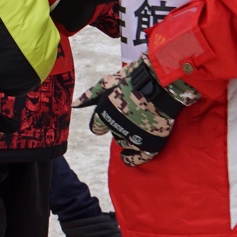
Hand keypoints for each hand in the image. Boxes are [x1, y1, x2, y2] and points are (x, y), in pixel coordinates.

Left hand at [76, 58, 198, 166]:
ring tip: (139, 124)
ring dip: (128, 137)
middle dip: (119, 127)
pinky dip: (132, 159)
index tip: (105, 124)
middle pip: (114, 134)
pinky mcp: (150, 143)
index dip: (101, 125)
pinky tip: (128, 158)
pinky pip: (138, 158)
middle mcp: (116, 127)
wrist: (161, 82)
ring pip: (125, 143)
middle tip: (132, 115)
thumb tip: (74, 104)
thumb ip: (91, 95)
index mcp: (104, 114)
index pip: (97, 127)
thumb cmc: (134, 78)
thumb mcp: (107, 82)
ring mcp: (133, 136)